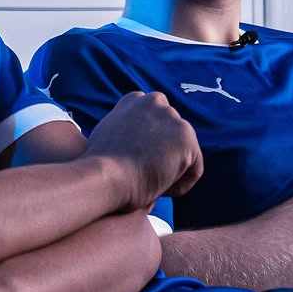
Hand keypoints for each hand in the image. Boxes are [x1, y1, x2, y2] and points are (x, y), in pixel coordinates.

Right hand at [84, 90, 202, 206]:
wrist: (104, 176)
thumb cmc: (99, 167)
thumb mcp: (106, 137)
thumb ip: (124, 131)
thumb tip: (133, 146)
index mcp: (134, 100)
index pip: (154, 122)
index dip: (147, 148)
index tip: (135, 165)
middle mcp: (154, 101)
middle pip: (170, 136)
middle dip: (162, 156)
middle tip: (144, 177)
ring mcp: (172, 117)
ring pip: (183, 152)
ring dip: (171, 170)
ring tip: (149, 185)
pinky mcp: (186, 136)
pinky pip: (193, 169)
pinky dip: (180, 185)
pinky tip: (161, 191)